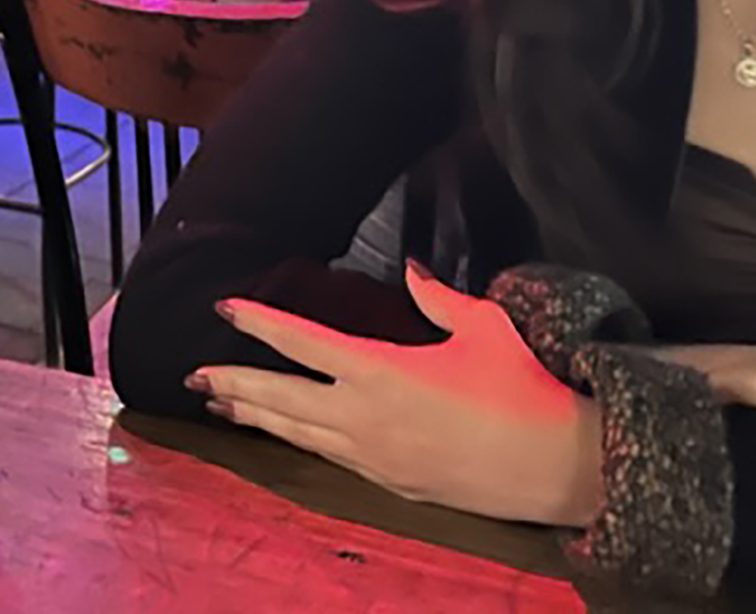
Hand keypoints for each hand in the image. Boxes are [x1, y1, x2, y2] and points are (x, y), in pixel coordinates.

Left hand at [192, 263, 602, 526]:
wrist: (561, 467)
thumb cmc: (524, 389)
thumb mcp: (484, 327)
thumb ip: (440, 297)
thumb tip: (413, 270)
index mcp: (382, 371)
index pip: (302, 342)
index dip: (259, 322)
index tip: (224, 306)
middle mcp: (365, 418)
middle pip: (281, 398)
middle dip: (233, 383)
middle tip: (194, 373)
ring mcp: (375, 457)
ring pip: (298, 435)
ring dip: (256, 417)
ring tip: (219, 405)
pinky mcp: (393, 485)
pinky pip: (329, 458)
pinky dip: (297, 441)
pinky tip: (285, 434)